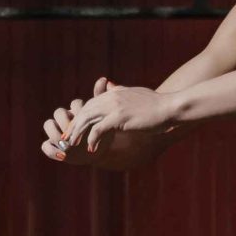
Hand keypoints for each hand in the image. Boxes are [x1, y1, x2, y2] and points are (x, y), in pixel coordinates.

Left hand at [43, 76, 174, 172]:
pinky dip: (92, 139)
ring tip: (71, 145)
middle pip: (85, 111)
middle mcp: (112, 97)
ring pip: (88, 119)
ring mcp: (115, 106)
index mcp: (114, 92)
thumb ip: (120, 91)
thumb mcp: (135, 93)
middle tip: (66, 138)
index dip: (80, 116)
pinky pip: (99, 129)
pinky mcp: (119, 117)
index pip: (91, 103)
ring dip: (78, 133)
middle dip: (74, 125)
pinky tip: (90, 149)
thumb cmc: (156, 104)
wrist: (169, 108)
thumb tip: (109, 86)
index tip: (73, 128)